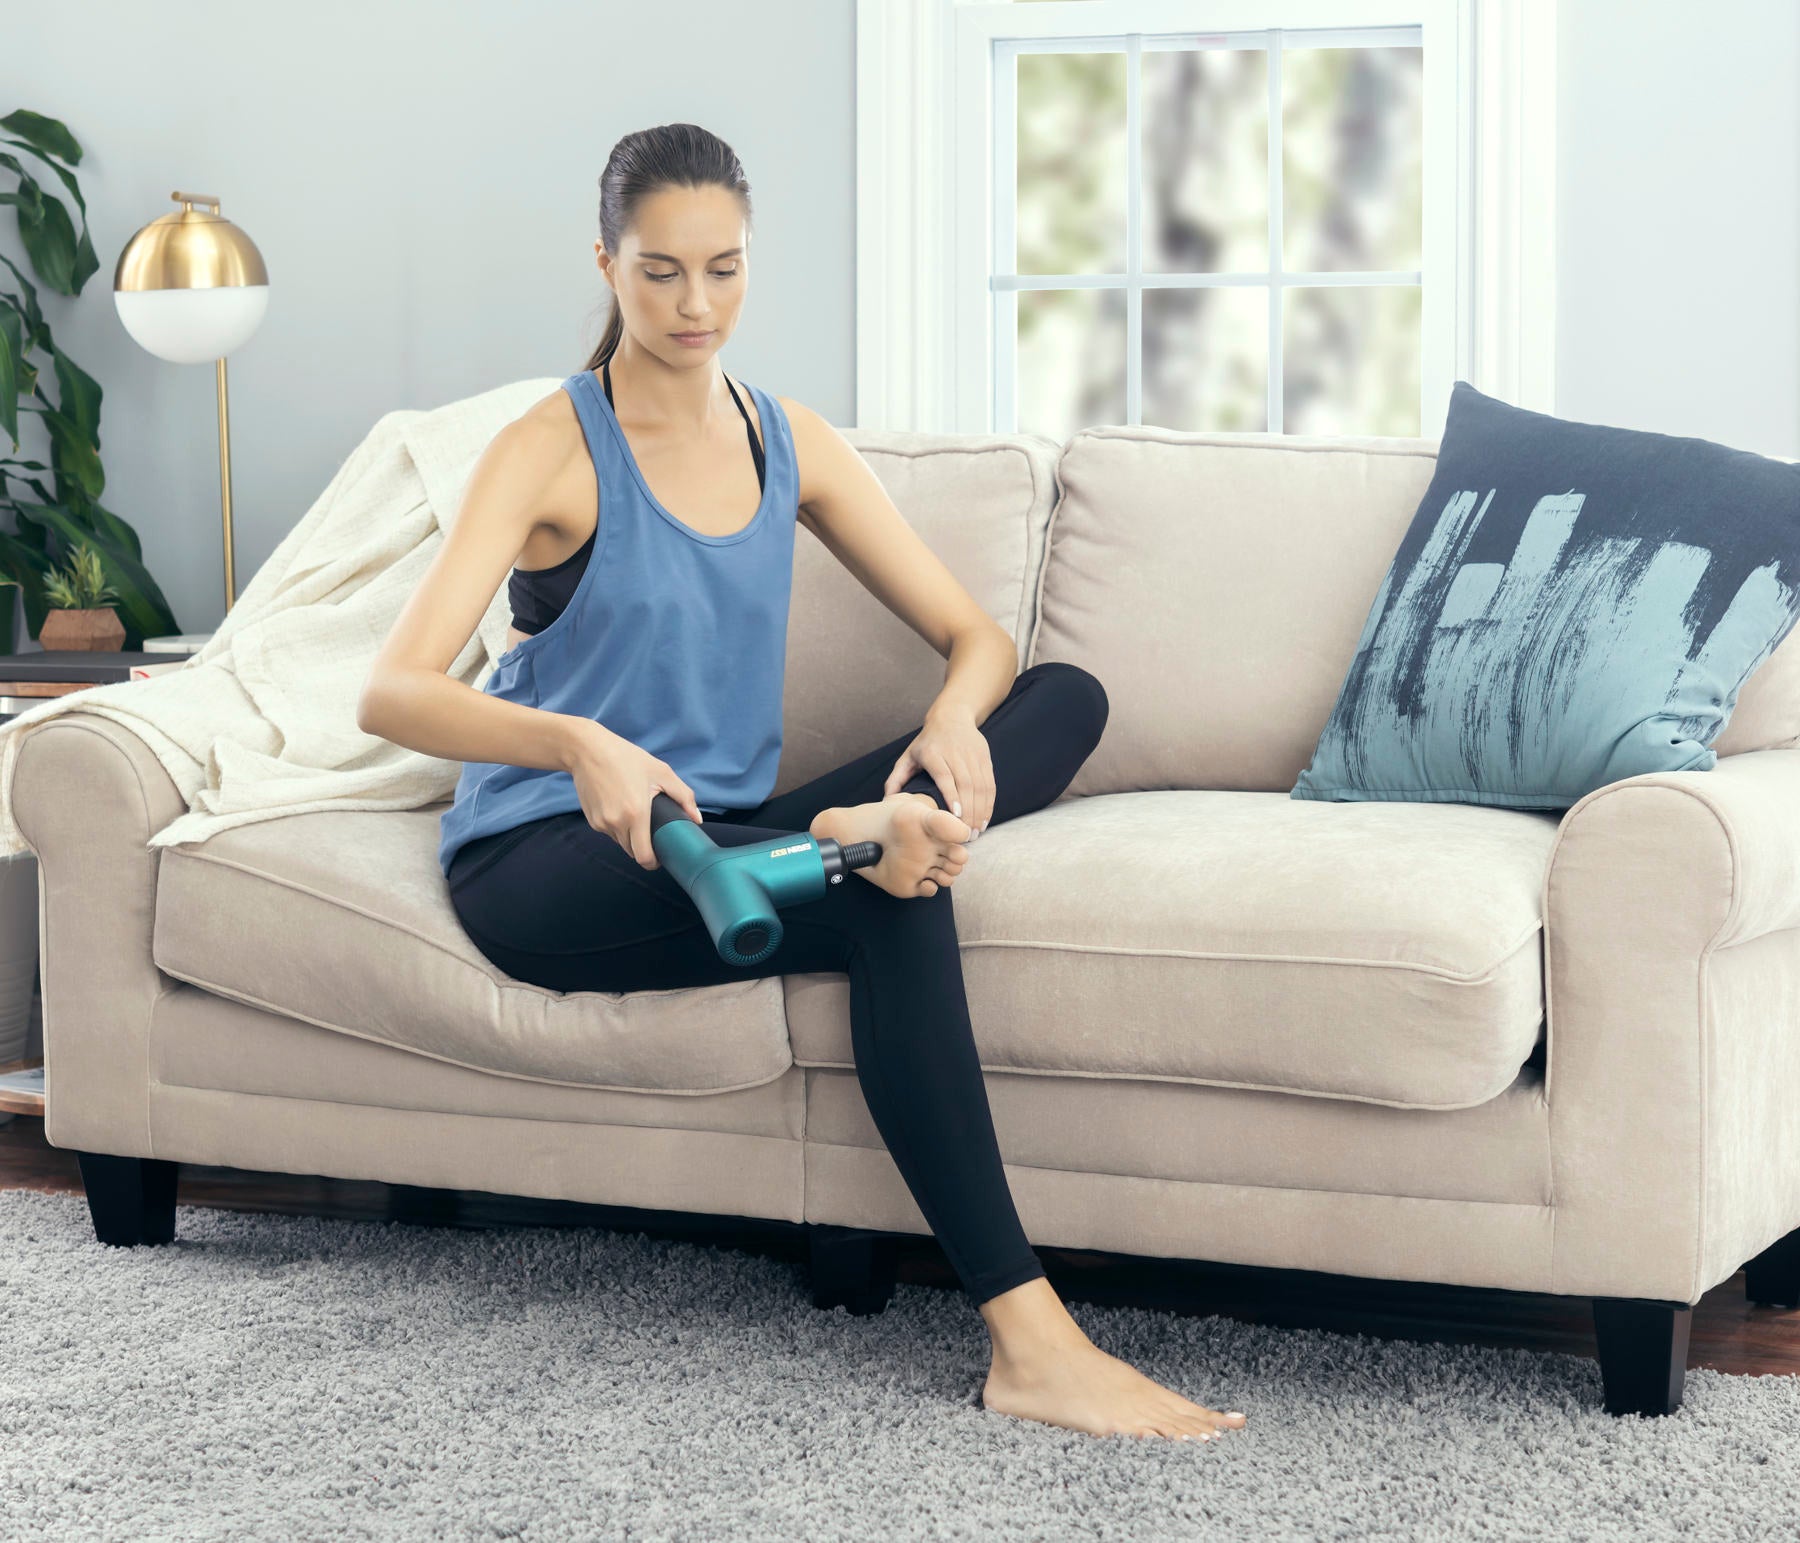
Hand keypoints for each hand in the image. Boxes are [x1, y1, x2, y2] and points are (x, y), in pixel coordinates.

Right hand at [563, 719, 704, 869]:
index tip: (660, 856)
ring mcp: (601, 823)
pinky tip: (620, 806)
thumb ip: (683, 796)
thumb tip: (697, 819)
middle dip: (644, 847)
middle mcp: (616, 823)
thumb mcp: (661, 772)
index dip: (654, 862)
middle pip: (632, 852)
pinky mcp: (591, 820)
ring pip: (620, 842)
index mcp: (635, 814)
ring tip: (636, 813)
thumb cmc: (626, 758)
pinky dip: (617, 826)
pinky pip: (609, 831)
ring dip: (630, 836)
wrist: (587, 750)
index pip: (644, 857)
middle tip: (653, 832)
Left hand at [881, 706, 993, 834]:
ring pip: (980, 786)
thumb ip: (896, 778)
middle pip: (966, 784)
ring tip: (975, 831)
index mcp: (933, 753)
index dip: (952, 796)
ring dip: (980, 811)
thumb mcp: (908, 756)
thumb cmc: (927, 742)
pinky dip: (989, 803)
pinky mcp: (985, 757)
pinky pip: (990, 783)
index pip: (945, 776)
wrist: (952, 716)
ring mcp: (972, 755)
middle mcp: (955, 753)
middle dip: (968, 811)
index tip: (955, 816)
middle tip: (965, 834)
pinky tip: (984, 819)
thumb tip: (887, 800)